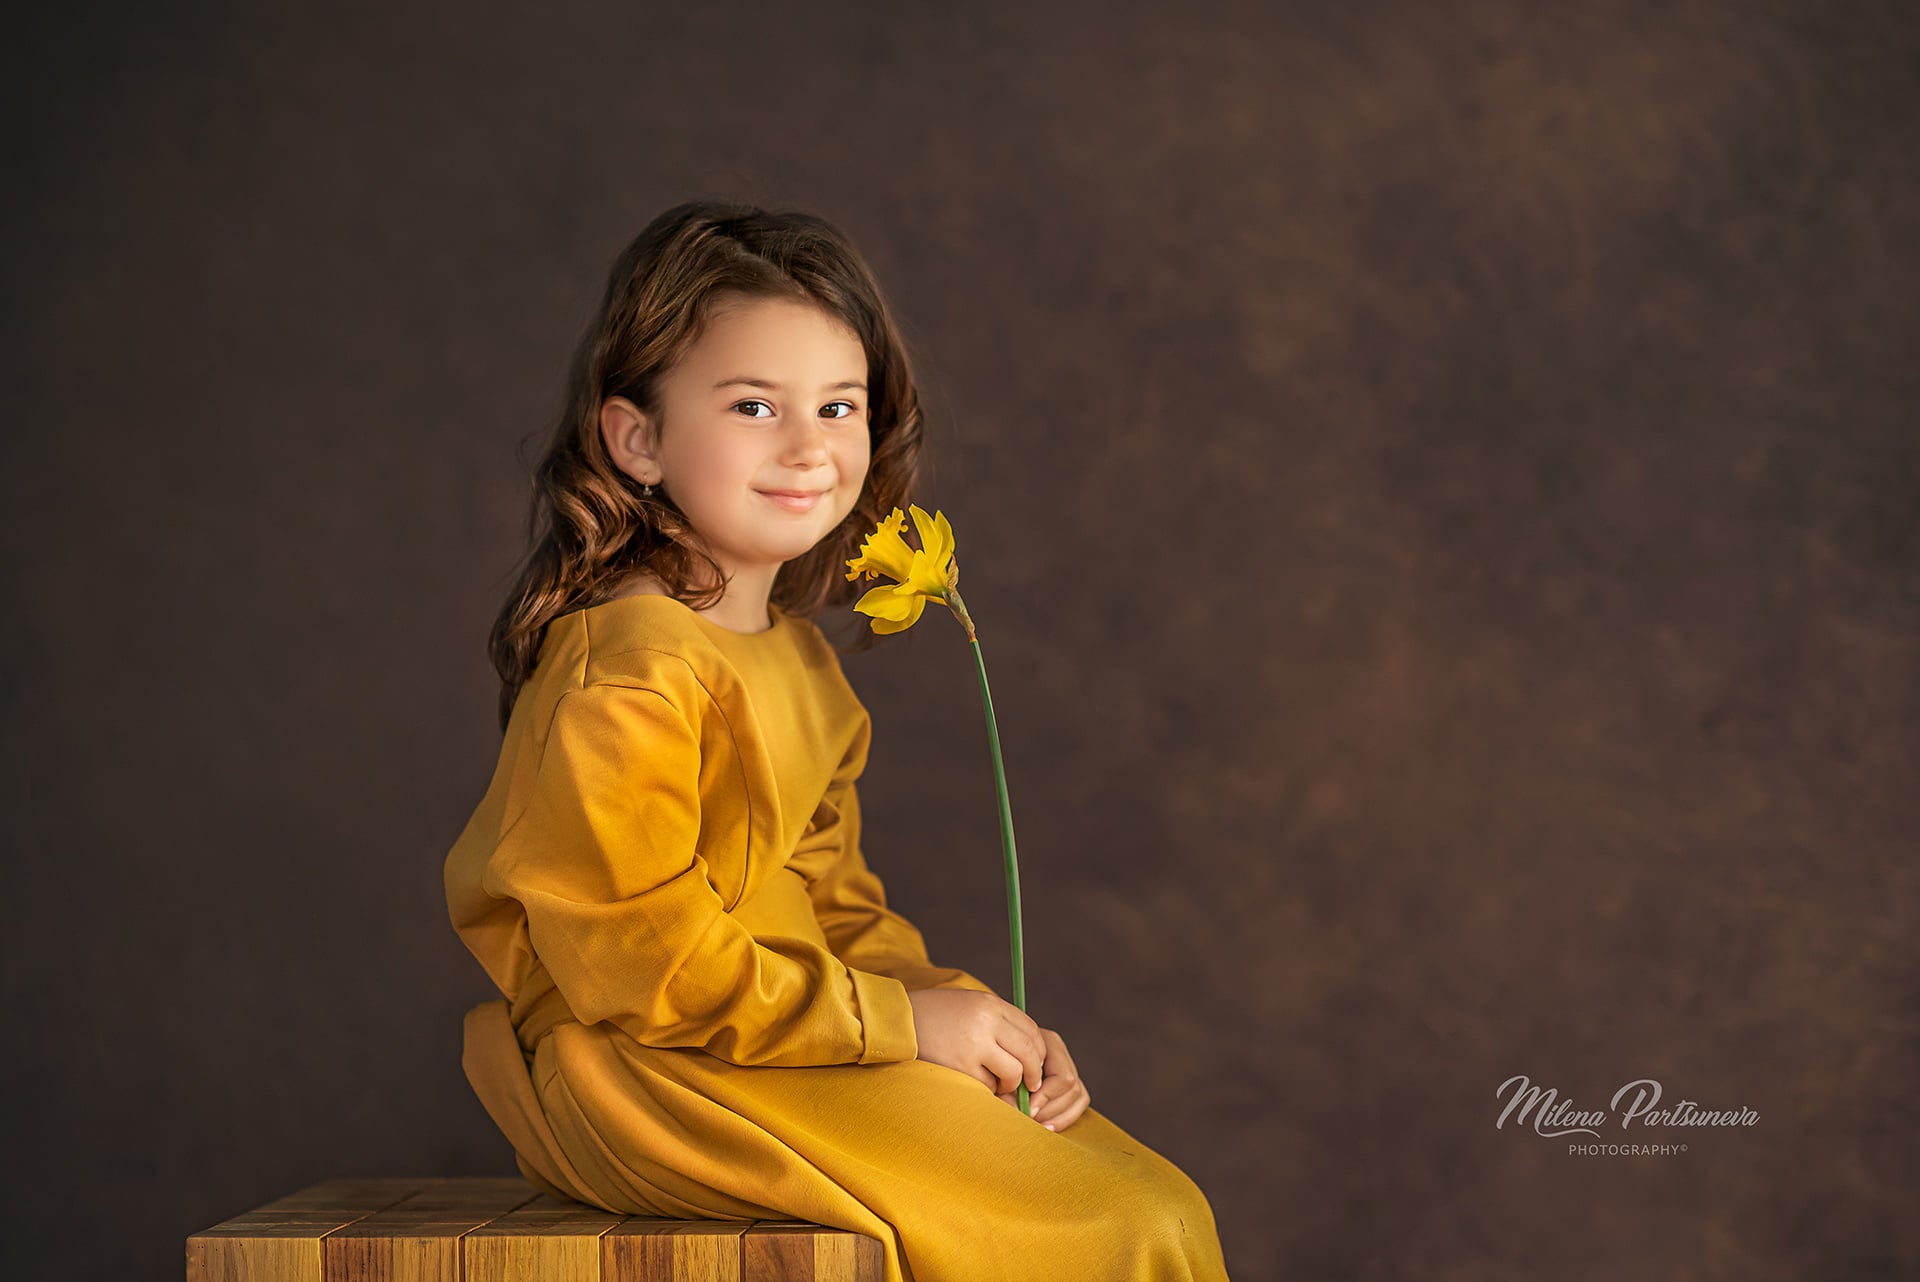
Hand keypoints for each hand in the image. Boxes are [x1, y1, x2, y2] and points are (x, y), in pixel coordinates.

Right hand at [906, 988, 1044, 1098]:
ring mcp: (973, 1044)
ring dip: (1011, 1084)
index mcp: (990, 1004)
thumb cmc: (936, 1016)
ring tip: (1000, 1084)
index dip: (1038, 1052)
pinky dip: (987, 1089)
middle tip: (1029, 1084)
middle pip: (1029, 1051)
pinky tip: (975, 1082)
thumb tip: (1030, 1052)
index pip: (1032, 1030)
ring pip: (1013, 1072)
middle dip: (1033, 1072)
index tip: (1035, 1065)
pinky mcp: (960, 1066)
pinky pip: (988, 1085)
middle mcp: (986, 1021)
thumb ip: (998, 1021)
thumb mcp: (970, 1006)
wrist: (897, 1022)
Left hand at [997, 1027, 1089, 1131]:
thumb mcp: (999, 1072)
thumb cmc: (994, 1064)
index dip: (1046, 1097)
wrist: (992, 1054)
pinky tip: (1046, 1127)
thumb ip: (1009, 1090)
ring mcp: (1067, 1067)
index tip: (1027, 1109)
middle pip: (1072, 1087)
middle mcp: (1060, 1053)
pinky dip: (1064, 1118)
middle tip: (1029, 1120)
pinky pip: (1079, 1102)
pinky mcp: (1069, 1083)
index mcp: (1047, 1043)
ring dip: (1057, 1116)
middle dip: (1050, 1109)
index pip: (1062, 1076)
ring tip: (1036, 1126)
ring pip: (1078, 1095)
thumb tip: (1021, 1111)